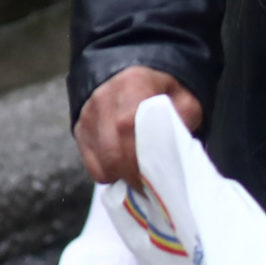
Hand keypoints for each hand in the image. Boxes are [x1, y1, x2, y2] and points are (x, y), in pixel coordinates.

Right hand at [74, 67, 202, 186]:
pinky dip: (108, 174)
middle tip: (153, 190)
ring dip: (122, 178)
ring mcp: (88, 115)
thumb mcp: (185, 99)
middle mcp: (103, 100)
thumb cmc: (163, 91)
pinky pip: (91, 163)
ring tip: (141, 181)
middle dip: (134, 178)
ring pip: (100, 162)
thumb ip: (185, 120)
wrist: (131, 73)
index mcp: (132, 88)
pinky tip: (125, 171)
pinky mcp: (80, 129)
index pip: (129, 131)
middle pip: (113, 153)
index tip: (159, 181)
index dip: (143, 163)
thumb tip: (179, 150)